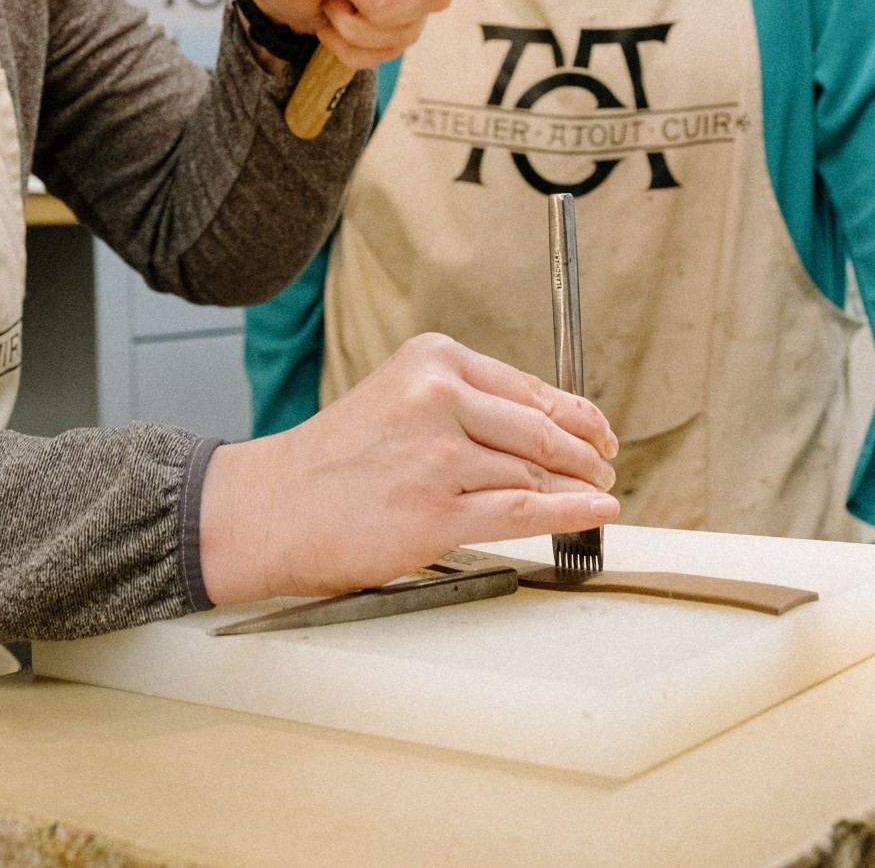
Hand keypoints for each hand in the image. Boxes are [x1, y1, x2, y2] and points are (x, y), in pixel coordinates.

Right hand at [197, 333, 619, 603]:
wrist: (269, 508)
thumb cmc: (330, 462)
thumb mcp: (397, 399)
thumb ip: (464, 405)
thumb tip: (544, 430)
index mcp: (432, 360)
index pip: (529, 387)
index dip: (578, 414)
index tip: (599, 430)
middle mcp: (438, 399)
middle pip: (543, 428)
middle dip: (586, 453)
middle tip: (604, 466)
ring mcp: (438, 457)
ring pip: (536, 472)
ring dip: (577, 488)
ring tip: (594, 496)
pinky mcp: (436, 513)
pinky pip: (524, 511)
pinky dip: (570, 513)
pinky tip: (593, 512)